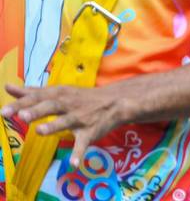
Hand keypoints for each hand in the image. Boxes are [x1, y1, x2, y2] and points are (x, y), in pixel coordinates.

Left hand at [2, 83, 127, 167]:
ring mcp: (80, 118)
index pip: (37, 97)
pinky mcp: (90, 132)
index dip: (21, 104)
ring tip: (40, 131)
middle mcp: (68, 104)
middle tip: (21, 116)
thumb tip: (7, 87)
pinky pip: (84, 143)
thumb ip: (32, 92)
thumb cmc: (80, 97)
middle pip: (51, 105)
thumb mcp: (58, 91)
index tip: (4, 111)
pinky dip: (80, 153)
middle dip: (36, 110)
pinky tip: (74, 164)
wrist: (115, 101)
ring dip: (54, 126)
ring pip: (66, 121)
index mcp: (58, 94)